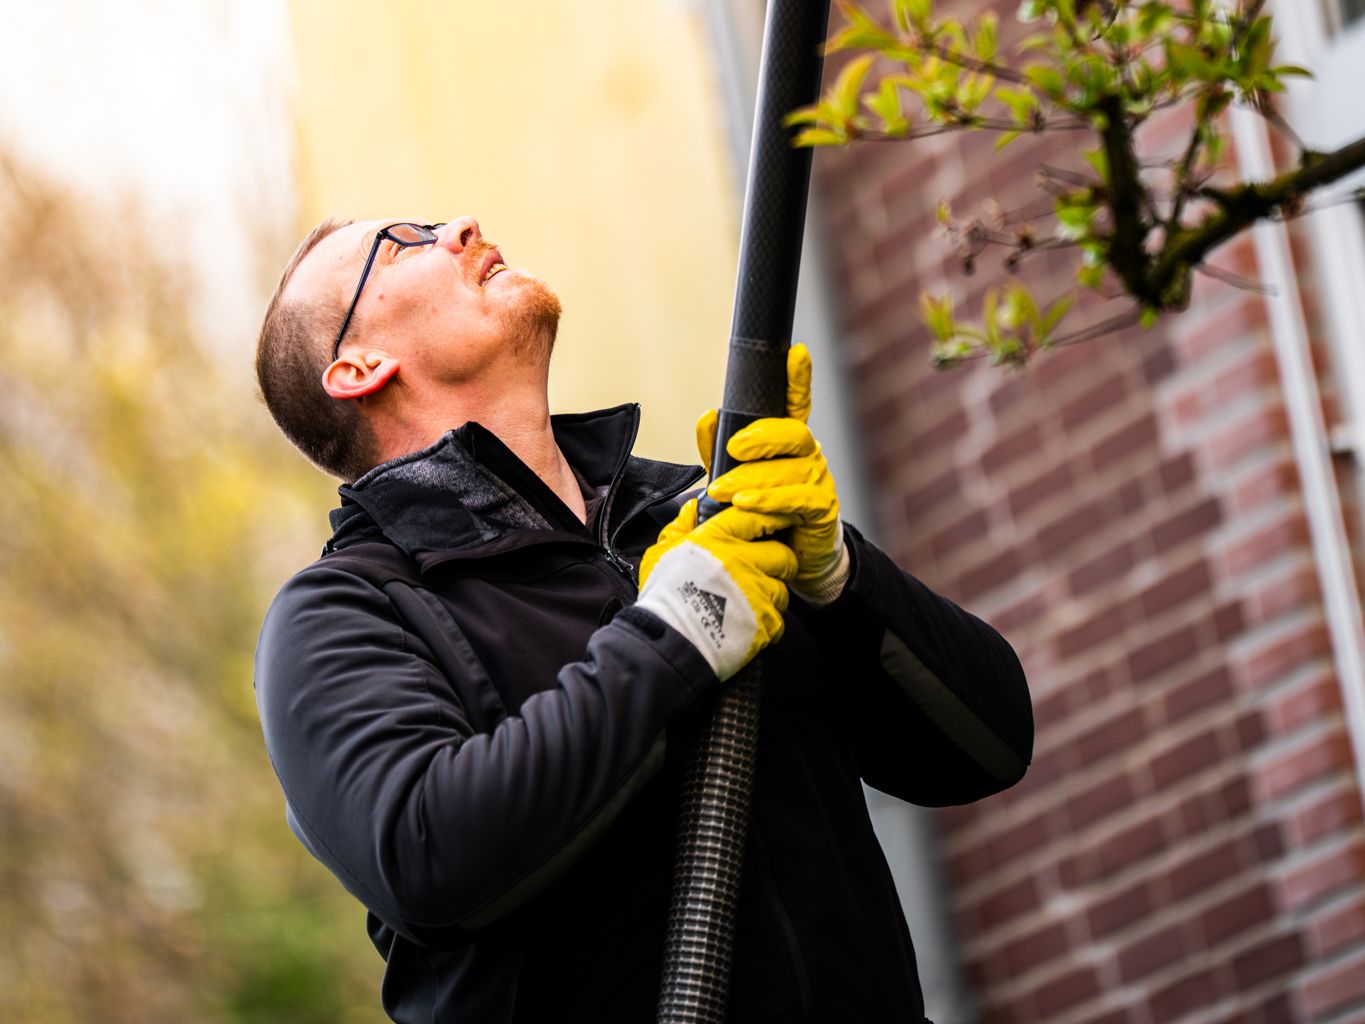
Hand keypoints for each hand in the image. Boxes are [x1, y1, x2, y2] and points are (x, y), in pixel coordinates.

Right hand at [636, 499, 796, 680]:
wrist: (668, 643)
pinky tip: (747, 626)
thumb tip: (692, 509)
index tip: (776, 523)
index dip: (771, 518)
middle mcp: (742, 561)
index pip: (757, 517)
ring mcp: (756, 592)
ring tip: (751, 604)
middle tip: (766, 571)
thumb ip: (679, 528)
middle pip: (783, 554)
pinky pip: (778, 620)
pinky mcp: (764, 622)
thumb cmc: (661, 599)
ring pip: (782, 589)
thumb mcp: (660, 554)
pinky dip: (766, 624)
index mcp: (718, 540)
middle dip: (779, 563)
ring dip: (771, 596)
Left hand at [696, 344, 848, 604]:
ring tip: (724, 492)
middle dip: (761, 437)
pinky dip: (770, 501)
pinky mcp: (822, 511)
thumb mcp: (734, 477)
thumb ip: (718, 448)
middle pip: (793, 432)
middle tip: (732, 450)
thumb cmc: (761, 513)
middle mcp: (807, 456)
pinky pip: (798, 499)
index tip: (797, 353)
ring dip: (753, 479)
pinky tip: (747, 505)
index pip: (795, 404)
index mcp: (787, 443)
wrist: (790, 561)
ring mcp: (818, 482)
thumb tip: (707, 417)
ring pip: (790, 469)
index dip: (797, 378)